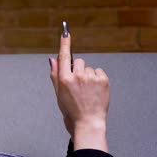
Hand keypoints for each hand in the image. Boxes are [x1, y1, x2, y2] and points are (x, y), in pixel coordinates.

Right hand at [49, 34, 109, 151]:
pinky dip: (97, 79)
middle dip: (78, 69)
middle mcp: (77, 77)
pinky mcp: (103, 81)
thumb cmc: (71, 111)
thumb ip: (55, 75)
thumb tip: (52, 59)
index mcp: (64, 80)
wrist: (88, 123)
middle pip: (79, 62)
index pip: (64, 57)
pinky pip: (99, 72)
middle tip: (78, 85)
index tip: (66, 32)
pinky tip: (95, 91)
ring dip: (88, 76)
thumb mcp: (58, 94)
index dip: (65, 43)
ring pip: (89, 68)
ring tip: (87, 92)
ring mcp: (91, 78)